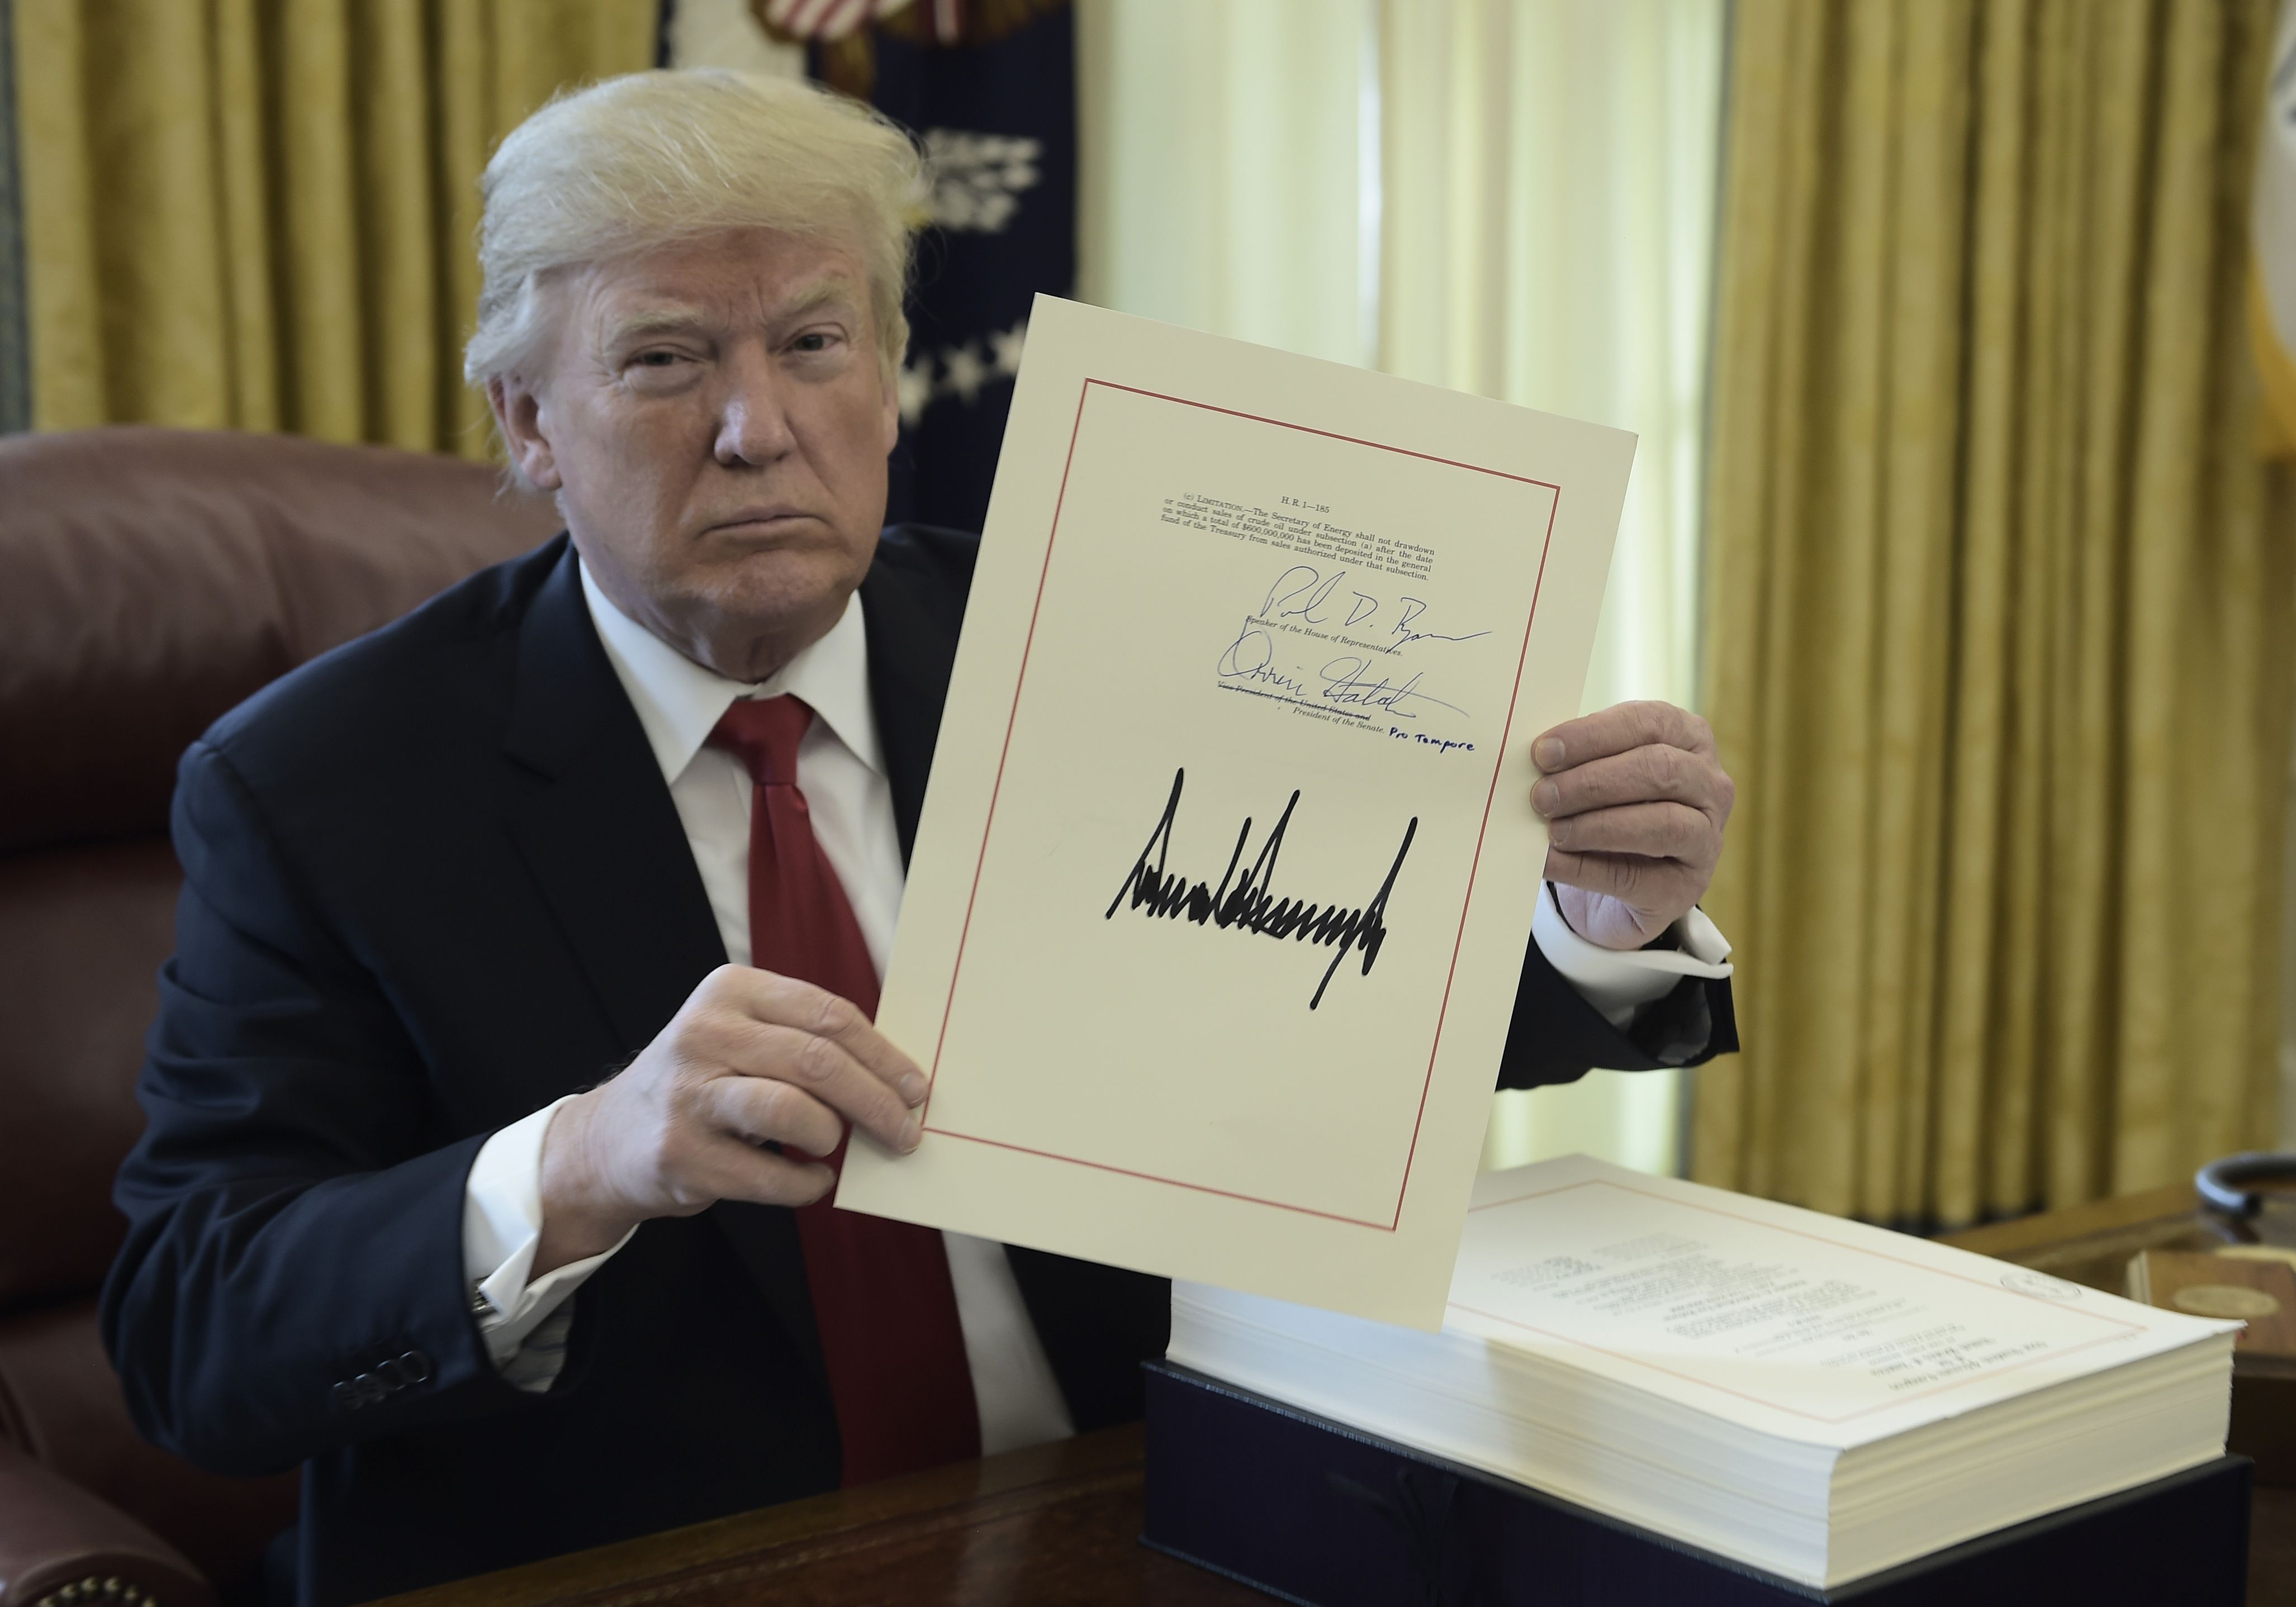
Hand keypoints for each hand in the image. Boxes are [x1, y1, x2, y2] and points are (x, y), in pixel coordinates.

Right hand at [532, 966, 925, 1275]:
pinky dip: (806, 1185)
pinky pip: (770, 1176)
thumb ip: (805, 1041)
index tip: (917, 1088)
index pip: (829, 1014)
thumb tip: (896, 1077)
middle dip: (876, 1102)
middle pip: (818, 1061)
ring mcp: (688, 1095)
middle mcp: (705, 1034)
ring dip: (833, 1136)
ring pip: (793, 1111)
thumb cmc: (703, 1084)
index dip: (883, 1055)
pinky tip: (812, 1182)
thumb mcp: (742, 1036)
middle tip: (906, 1131)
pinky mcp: (681, 1155)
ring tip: (836, 1148)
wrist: (609, 1140)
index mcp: (731, 990)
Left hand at [1530, 701, 1733, 951]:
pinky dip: (1585, 869)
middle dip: (1593, 781)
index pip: (1647, 723)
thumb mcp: (1598, 774)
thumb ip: (1576, 762)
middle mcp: (1711, 785)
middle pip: (1658, 769)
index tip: (1543, 752)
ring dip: (1597, 825)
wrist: (1615, 888)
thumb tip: (1534, 759)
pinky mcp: (1687, 888)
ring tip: (1552, 831)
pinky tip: (1550, 863)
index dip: (1593, 735)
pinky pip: (1637, 876)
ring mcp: (1707, 839)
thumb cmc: (1606, 810)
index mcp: (1689, 738)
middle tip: (1542, 795)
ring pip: (1662, 822)